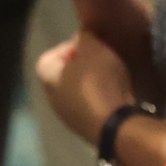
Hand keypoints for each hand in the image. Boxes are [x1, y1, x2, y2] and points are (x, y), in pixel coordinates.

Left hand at [35, 30, 165, 165]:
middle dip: (83, 64)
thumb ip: (85, 35)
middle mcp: (51, 99)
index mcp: (46, 77)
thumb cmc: (99, 81)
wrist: (116, 125)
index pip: (50, 55)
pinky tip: (118, 95)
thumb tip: (82, 36)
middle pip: (65, 74)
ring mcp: (68, 118)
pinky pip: (92, 108)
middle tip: (103, 58)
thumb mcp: (94, 46)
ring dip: (94, 83)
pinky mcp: (86, 130)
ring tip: (114, 76)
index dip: (69, 46)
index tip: (89, 44)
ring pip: (79, 93)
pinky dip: (102, 99)